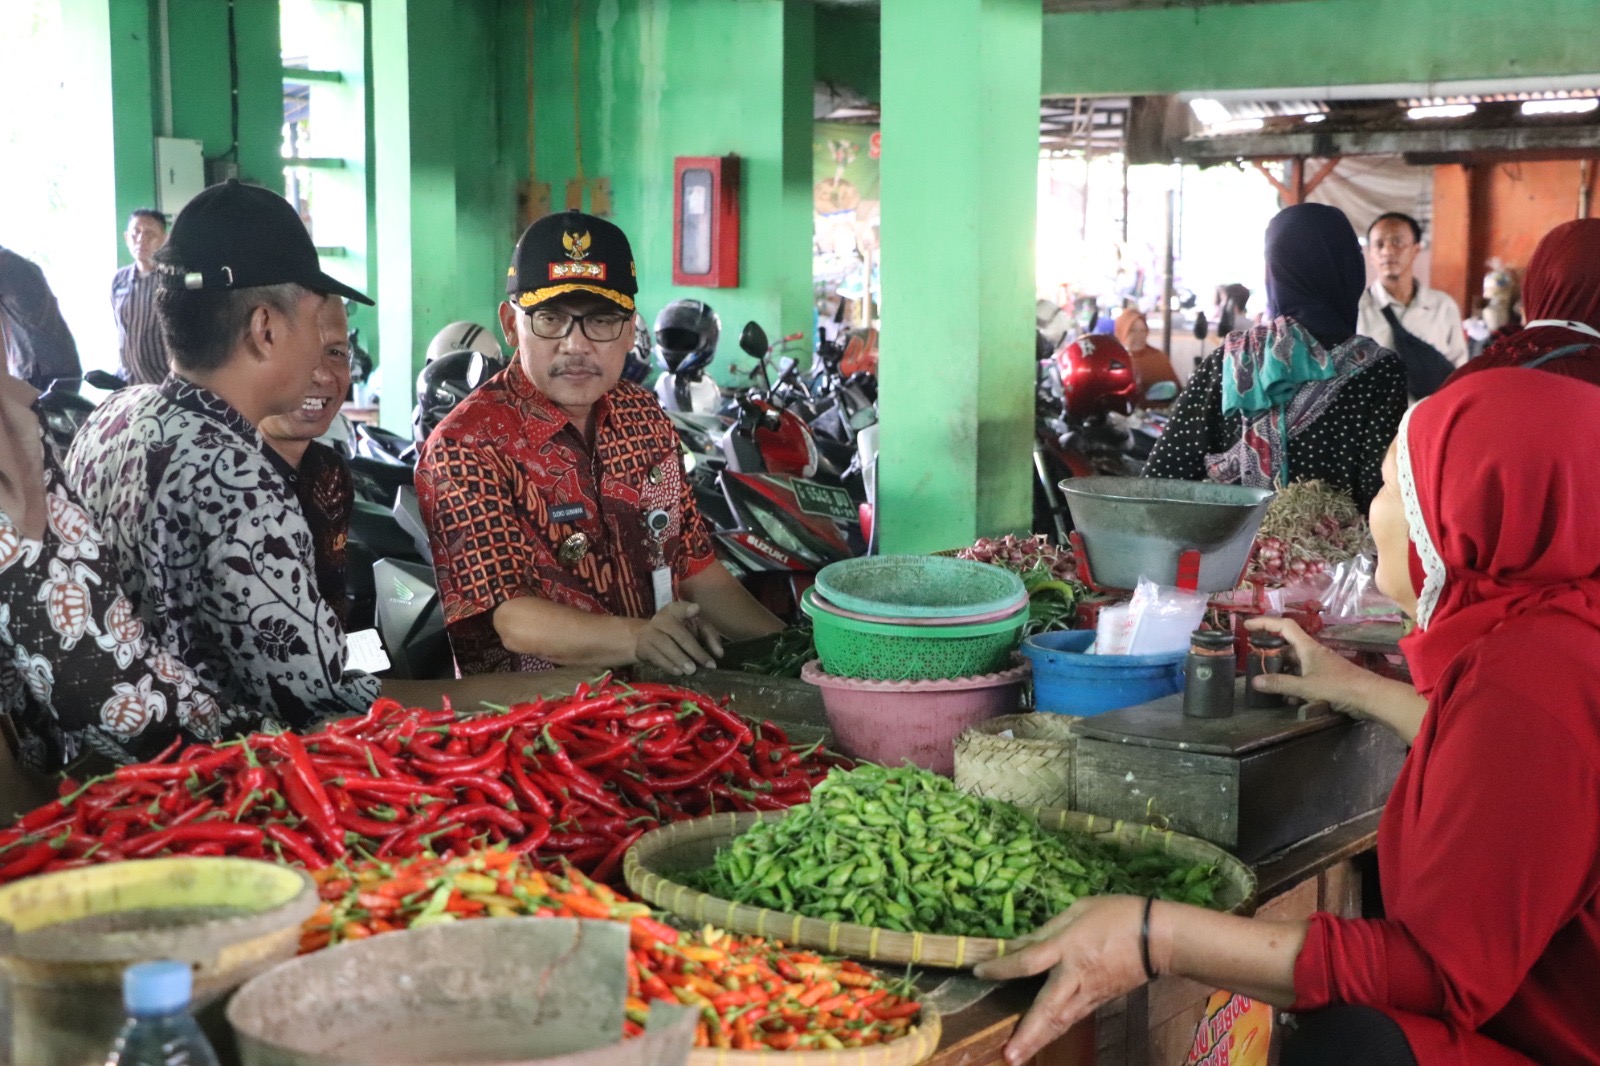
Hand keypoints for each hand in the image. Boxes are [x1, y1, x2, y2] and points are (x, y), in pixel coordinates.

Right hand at [632, 601, 718, 675]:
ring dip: (681, 659)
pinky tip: (679, 672)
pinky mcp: (644, 648)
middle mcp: (662, 619)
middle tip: (709, 665)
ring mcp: (651, 633)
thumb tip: (719, 654)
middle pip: (680, 635)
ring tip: (692, 670)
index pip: (681, 608)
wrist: (644, 638)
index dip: (687, 609)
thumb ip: (709, 636)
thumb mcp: (693, 629)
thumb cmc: (676, 633)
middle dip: (696, 651)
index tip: (696, 609)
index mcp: (675, 611)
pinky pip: (657, 658)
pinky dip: (669, 665)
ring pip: (667, 647)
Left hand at [972, 896, 1150, 1064]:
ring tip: (1016, 1057)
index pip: (1028, 962)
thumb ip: (1047, 929)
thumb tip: (1020, 944)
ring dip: (1038, 1040)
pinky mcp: (1098, 1001)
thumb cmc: (1117, 915)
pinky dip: (1054, 1030)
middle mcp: (1075, 977)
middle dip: (1027, 1034)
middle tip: (1008, 1056)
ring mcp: (1088, 994)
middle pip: (1047, 1009)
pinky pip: (1071, 1017)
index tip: (978, 971)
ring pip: (1060, 1022)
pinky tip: (1042, 1038)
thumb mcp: (1078, 910)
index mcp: (1068, 948)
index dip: (1002, 967)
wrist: (1159, 938)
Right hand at [1243, 616, 1377, 719]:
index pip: (1284, 626)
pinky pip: (1303, 675)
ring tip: (1267, 680)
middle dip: (1269, 650)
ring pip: (1294, 662)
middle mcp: (1313, 652)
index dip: (1264, 623)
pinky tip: (1288, 696)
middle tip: (1253, 657)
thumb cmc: (1338, 686)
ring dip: (1281, 669)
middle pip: (1287, 644)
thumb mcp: (1306, 686)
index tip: (1247, 626)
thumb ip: (1281, 683)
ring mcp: (1320, 665)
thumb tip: (1255, 681)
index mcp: (1308, 647)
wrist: (1369, 696)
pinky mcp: (1325, 678)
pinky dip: (1293, 682)